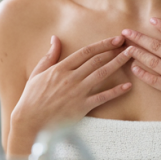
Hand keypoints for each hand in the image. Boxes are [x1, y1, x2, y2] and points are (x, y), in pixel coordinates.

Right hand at [7, 35, 133, 156]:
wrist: (30, 121)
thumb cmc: (32, 97)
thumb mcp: (38, 73)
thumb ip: (49, 56)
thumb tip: (54, 38)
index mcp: (61, 68)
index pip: (86, 52)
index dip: (102, 44)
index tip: (115, 39)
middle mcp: (71, 78)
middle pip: (97, 60)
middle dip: (114, 51)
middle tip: (128, 44)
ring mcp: (78, 92)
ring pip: (102, 74)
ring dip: (117, 63)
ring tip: (130, 57)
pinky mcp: (82, 107)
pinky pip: (102, 97)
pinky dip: (116, 91)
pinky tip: (127, 86)